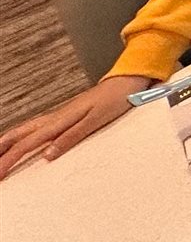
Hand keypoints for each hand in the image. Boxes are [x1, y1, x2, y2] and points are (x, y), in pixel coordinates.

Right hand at [0, 75, 148, 179]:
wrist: (126, 82)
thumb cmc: (115, 101)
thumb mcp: (96, 120)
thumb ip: (72, 137)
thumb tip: (46, 155)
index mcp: (60, 121)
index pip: (28, 143)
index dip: (10, 159)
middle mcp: (55, 118)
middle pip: (20, 135)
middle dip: (2, 151)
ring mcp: (59, 116)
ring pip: (25, 130)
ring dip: (7, 142)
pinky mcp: (65, 116)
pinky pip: (36, 127)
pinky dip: (22, 135)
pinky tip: (21, 140)